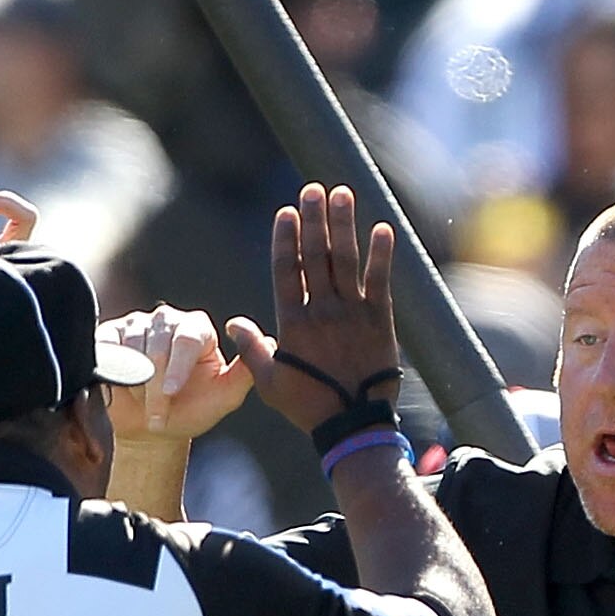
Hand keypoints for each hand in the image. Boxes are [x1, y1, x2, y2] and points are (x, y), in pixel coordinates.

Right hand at [103, 305, 251, 442]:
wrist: (153, 430)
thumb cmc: (192, 411)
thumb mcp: (224, 398)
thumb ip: (245, 373)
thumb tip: (268, 343)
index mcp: (198, 329)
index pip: (186, 338)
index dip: (176, 367)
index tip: (170, 393)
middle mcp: (167, 320)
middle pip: (156, 344)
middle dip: (155, 385)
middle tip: (158, 416)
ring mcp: (136, 325)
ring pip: (130, 348)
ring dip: (135, 385)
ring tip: (145, 407)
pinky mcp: (109, 335)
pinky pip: (106, 349)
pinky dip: (112, 373)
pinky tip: (122, 389)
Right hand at [227, 184, 400, 436]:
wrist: (352, 425)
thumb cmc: (308, 406)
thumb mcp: (269, 382)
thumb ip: (251, 348)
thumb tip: (232, 324)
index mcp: (293, 324)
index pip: (287, 270)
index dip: (287, 239)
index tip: (287, 212)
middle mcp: (322, 312)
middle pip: (316, 256)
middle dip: (314, 219)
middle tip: (313, 190)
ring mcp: (352, 314)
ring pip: (345, 261)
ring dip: (343, 224)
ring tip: (341, 193)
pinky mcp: (380, 321)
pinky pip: (380, 281)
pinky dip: (382, 254)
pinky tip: (382, 227)